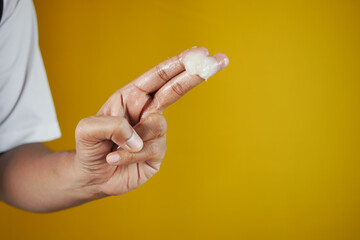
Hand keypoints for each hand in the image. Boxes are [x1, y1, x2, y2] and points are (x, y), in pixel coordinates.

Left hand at [74, 47, 227, 195]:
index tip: (200, 53)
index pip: (158, 77)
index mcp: (132, 97)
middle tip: (219, 60)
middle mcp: (147, 111)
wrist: (92, 176)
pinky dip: (130, 156)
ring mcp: (155, 133)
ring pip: (158, 126)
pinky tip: (115, 159)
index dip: (178, 63)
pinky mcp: (157, 153)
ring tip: (113, 148)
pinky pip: (152, 150)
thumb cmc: (89, 147)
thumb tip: (138, 136)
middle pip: (175, 90)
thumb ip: (111, 125)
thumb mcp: (87, 130)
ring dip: (133, 139)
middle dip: (196, 73)